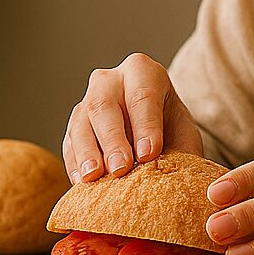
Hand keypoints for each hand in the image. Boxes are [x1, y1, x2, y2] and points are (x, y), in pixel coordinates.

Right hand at [62, 52, 203, 183]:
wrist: (153, 136)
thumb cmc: (171, 131)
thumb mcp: (184, 134)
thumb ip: (183, 149)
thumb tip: (182, 174)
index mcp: (142, 71)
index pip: (142, 95)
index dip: (145, 126)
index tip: (148, 154)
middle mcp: (110, 80)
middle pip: (104, 105)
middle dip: (112, 139)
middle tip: (120, 168)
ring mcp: (86, 101)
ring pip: (81, 123)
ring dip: (87, 152)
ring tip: (94, 177)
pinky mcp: (74, 127)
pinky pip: (69, 143)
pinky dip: (75, 164)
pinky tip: (82, 183)